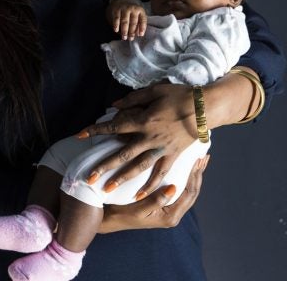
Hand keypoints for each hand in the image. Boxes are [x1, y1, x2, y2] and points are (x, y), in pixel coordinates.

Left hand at [77, 83, 197, 195]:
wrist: (206, 107)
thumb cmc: (179, 95)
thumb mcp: (154, 91)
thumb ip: (132, 99)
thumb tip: (113, 106)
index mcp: (143, 120)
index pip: (114, 127)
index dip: (96, 130)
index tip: (80, 135)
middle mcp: (149, 138)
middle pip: (122, 155)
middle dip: (104, 167)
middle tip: (89, 178)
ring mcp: (162, 149)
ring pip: (138, 168)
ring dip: (122, 180)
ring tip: (107, 190)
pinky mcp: (173, 156)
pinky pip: (160, 173)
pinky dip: (150, 186)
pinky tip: (138, 195)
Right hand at [99, 155, 208, 232]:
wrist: (110, 220)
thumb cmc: (122, 214)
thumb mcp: (138, 209)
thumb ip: (156, 200)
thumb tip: (173, 188)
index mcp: (170, 217)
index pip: (189, 193)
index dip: (194, 176)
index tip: (197, 160)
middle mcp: (173, 214)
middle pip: (192, 191)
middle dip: (198, 174)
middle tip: (203, 156)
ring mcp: (169, 210)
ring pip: (187, 190)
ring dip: (193, 175)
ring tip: (198, 160)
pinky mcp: (163, 205)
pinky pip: (179, 189)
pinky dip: (184, 177)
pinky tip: (185, 168)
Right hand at [107, 0, 146, 40]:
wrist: (122, 1)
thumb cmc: (132, 12)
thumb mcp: (138, 15)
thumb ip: (139, 24)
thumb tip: (139, 34)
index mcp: (140, 10)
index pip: (143, 20)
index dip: (142, 28)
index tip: (140, 35)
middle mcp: (133, 9)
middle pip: (133, 22)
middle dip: (132, 31)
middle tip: (130, 38)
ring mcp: (125, 8)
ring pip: (125, 21)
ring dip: (124, 30)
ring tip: (124, 37)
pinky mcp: (117, 10)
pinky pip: (116, 18)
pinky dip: (116, 25)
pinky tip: (116, 30)